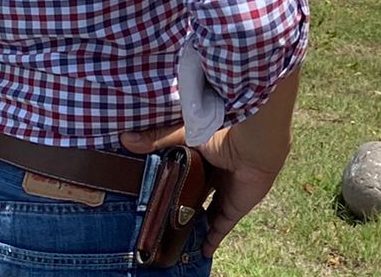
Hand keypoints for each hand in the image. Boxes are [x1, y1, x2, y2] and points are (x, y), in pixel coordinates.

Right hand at [121, 121, 287, 258]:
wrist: (254, 142)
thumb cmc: (223, 131)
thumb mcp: (185, 135)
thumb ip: (158, 139)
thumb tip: (126, 139)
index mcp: (204, 153)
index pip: (185, 170)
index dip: (171, 181)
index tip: (152, 193)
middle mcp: (216, 173)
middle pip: (196, 194)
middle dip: (182, 205)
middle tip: (161, 219)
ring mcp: (226, 191)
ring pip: (207, 212)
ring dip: (196, 224)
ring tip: (175, 237)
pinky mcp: (235, 207)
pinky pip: (221, 226)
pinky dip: (212, 239)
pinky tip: (201, 250)